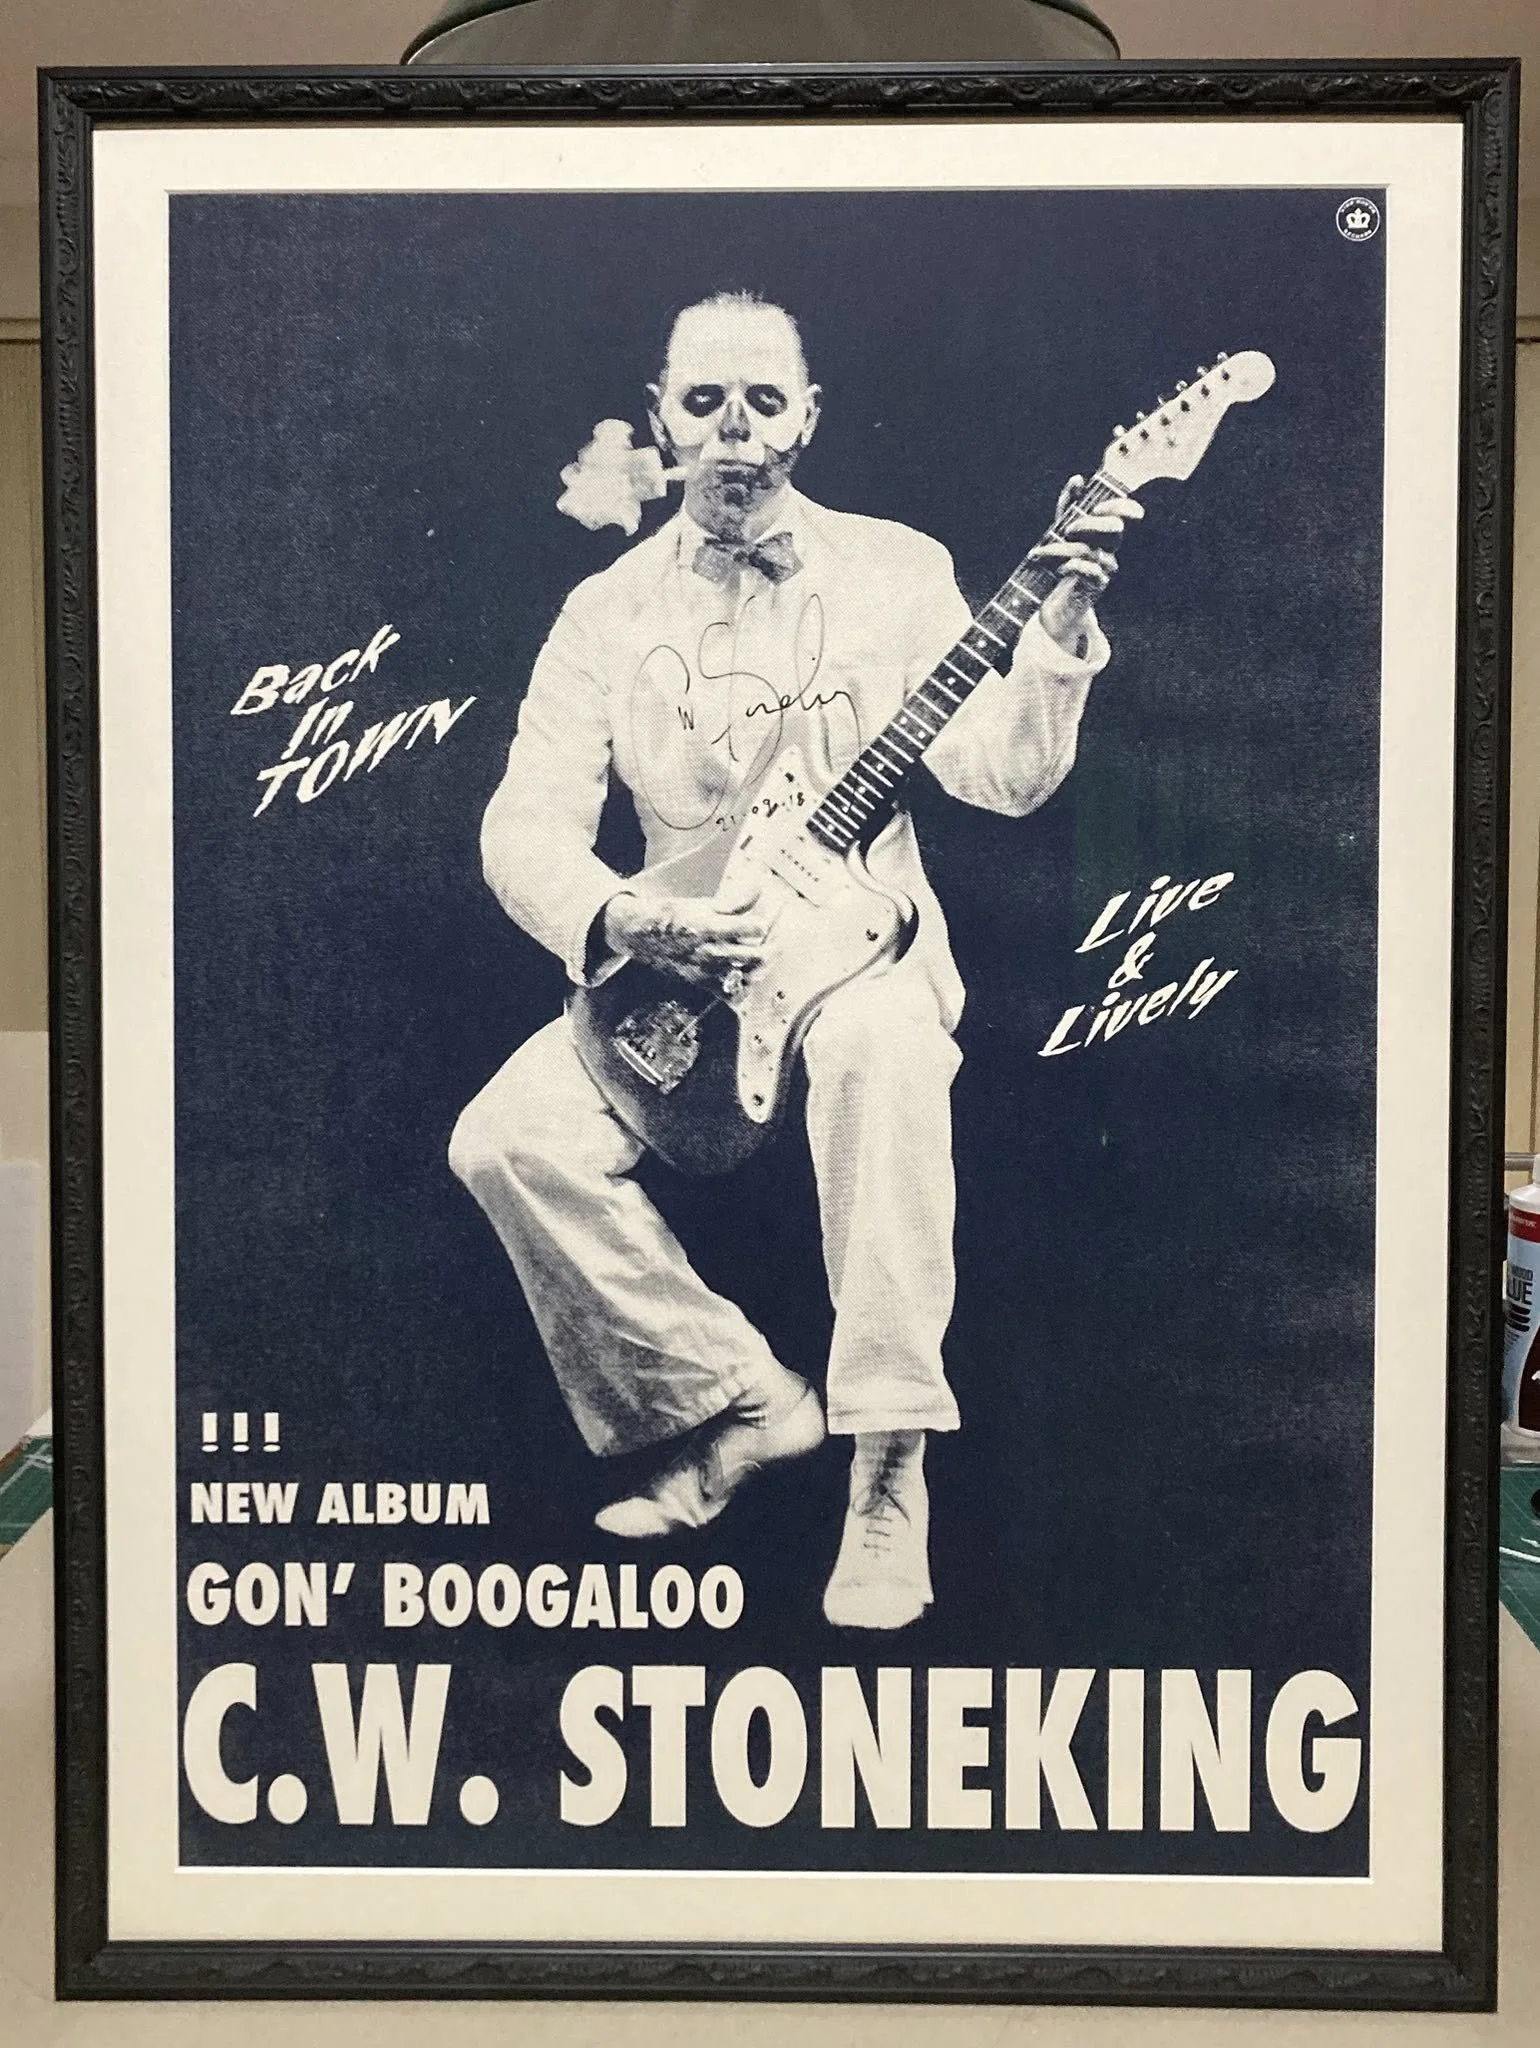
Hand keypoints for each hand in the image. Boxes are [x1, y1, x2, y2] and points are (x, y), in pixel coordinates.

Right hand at [604, 887, 765, 988]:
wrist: (641, 936)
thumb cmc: (670, 916)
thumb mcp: (702, 903)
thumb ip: (735, 900)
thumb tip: (759, 887)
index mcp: (709, 928)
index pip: (754, 928)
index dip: (771, 916)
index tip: (778, 907)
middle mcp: (710, 953)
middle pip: (758, 955)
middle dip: (776, 941)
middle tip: (780, 931)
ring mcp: (708, 972)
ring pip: (750, 977)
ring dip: (765, 964)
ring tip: (769, 950)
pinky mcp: (704, 984)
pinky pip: (733, 995)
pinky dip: (747, 986)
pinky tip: (752, 973)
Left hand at [1032, 474, 1143, 655]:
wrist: (1056, 605)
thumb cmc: (1060, 564)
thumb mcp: (1060, 531)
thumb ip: (1068, 505)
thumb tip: (1078, 479)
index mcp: (1103, 533)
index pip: (1122, 514)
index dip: (1121, 505)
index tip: (1103, 504)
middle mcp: (1108, 549)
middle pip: (1114, 529)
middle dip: (1090, 524)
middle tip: (1066, 530)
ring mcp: (1104, 569)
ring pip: (1093, 550)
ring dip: (1063, 549)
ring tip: (1040, 554)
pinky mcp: (1095, 588)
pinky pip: (1091, 571)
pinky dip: (1074, 566)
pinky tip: (1060, 569)